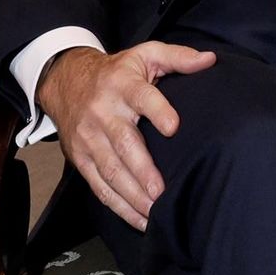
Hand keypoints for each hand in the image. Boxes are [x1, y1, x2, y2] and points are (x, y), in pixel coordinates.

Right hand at [39, 42, 215, 232]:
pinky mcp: (80, 157)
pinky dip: (118, 205)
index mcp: (122, 84)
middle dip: (142, 169)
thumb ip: (177, 57)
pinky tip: (139, 219)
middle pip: (123, 142)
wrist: (66, 81)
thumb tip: (209, 59)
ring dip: (132, 194)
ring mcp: (89, 137)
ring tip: (154, 212)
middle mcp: (104, 111)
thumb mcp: (144, 55)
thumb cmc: (116, 72)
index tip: (173, 127)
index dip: (157, 110)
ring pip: (110, 169)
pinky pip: (98, 185)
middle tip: (161, 191)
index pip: (141, 96)